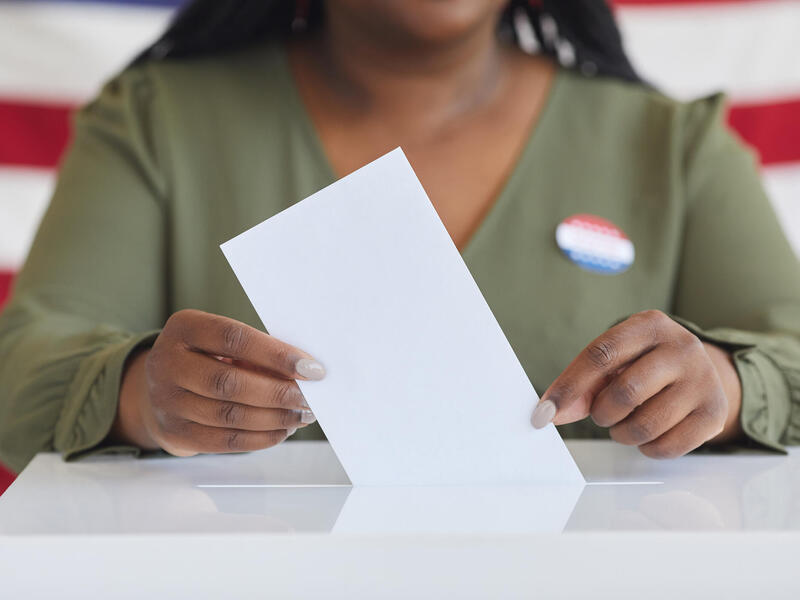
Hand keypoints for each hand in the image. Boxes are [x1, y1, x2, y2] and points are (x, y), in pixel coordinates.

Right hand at [112, 309, 324, 455]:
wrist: (161, 388)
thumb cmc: (207, 358)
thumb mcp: (222, 343)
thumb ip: (256, 353)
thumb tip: (305, 373)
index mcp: (184, 327)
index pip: (234, 339)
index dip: (276, 355)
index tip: (311, 368)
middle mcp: (167, 362)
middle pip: (229, 382)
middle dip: (278, 392)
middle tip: (309, 398)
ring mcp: (166, 400)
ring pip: (229, 415)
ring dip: (274, 418)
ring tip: (302, 415)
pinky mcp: (174, 433)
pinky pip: (224, 441)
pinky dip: (260, 438)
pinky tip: (282, 430)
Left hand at [531, 310, 741, 457]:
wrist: (700, 371)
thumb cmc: (645, 365)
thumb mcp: (615, 362)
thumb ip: (582, 385)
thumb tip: (550, 414)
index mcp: (649, 325)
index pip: (600, 355)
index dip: (568, 386)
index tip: (543, 413)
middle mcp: (682, 347)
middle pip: (624, 392)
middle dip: (602, 413)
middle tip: (602, 415)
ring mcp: (703, 379)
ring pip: (645, 424)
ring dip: (622, 434)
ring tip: (624, 424)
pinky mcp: (714, 413)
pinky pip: (667, 446)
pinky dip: (647, 448)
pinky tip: (649, 434)